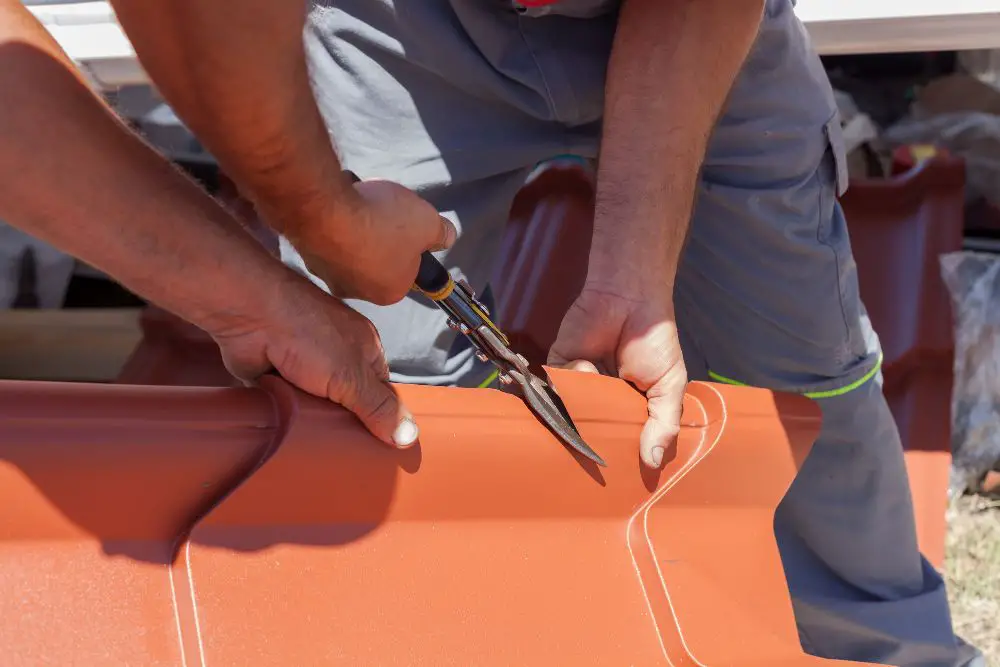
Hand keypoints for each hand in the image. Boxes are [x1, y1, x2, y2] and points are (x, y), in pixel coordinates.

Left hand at [205, 272, 419, 448]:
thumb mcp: (352, 377)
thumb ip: (379, 407)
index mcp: (364, 350)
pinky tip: (289, 433)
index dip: (382, 419)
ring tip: (316, 447)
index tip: (380, 448)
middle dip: (345, 425)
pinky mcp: (276, 377)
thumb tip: (409, 437)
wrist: (249, 316)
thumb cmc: (306, 333)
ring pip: (318, 407)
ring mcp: (304, 367)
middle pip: (349, 403)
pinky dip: (288, 417)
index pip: (381, 392)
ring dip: (314, 422)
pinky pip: (288, 406)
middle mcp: (336, 356)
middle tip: (346, 453)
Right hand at [287, 178, 457, 304]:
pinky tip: (338, 208)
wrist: (326, 211)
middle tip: (382, 213)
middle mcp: (356, 292)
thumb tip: (447, 236)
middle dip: (380, 239)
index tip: (407, 226)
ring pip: (349, 253)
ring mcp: (327, 276)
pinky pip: (327, 240)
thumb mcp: (427, 222)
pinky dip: (333, 226)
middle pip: (376, 262)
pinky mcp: (305, 256)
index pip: (407, 271)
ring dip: (355, 232)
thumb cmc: (383, 223)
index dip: (410, 246)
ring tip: (359, 206)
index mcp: (390, 292)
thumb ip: (441, 232)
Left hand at [548, 285, 686, 468]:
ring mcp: (577, 386)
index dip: (616, 454)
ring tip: (599, 388)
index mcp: (627, 409)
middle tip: (595, 443)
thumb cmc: (655, 343)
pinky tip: (588, 362)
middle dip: (590, 438)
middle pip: (587, 432)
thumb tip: (652, 461)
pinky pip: (554, 387)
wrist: (631, 299)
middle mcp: (599, 401)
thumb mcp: (669, 386)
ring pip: (567, 413)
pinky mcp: (558, 366)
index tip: (616, 474)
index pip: (617, 440)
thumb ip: (664, 423)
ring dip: (579, 406)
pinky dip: (570, 379)